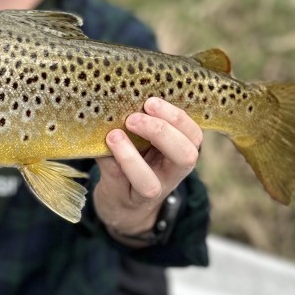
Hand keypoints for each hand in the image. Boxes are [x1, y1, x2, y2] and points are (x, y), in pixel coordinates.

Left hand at [93, 98, 201, 239]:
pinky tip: (101, 145)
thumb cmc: (139, 159)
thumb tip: (121, 90)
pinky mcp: (124, 199)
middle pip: (185, 157)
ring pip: (148, 183)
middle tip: (133, 118)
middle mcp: (172, 174)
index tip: (151, 102)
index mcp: (182, 152)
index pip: (194, 135)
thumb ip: (144, 120)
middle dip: (161, 132)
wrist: (124, 203)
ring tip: (114, 135)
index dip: (177, 118)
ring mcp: (149, 192)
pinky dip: (109, 162)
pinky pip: (118, 182)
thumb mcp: (148, 141)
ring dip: (130, 157)